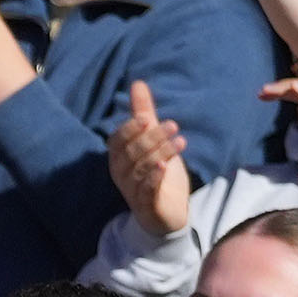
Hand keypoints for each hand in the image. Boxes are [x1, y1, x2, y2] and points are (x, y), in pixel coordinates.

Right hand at [107, 81, 195, 235]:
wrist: (168, 212)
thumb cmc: (158, 173)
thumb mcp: (154, 141)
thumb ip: (144, 114)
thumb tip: (138, 83)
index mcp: (119, 158)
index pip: (117, 141)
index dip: (130, 129)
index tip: (149, 118)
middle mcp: (121, 174)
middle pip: (132, 153)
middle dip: (152, 138)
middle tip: (173, 125)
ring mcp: (132, 191)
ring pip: (141, 169)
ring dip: (159, 154)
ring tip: (180, 142)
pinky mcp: (146, 206)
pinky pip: (146, 191)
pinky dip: (154, 179)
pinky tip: (165, 167)